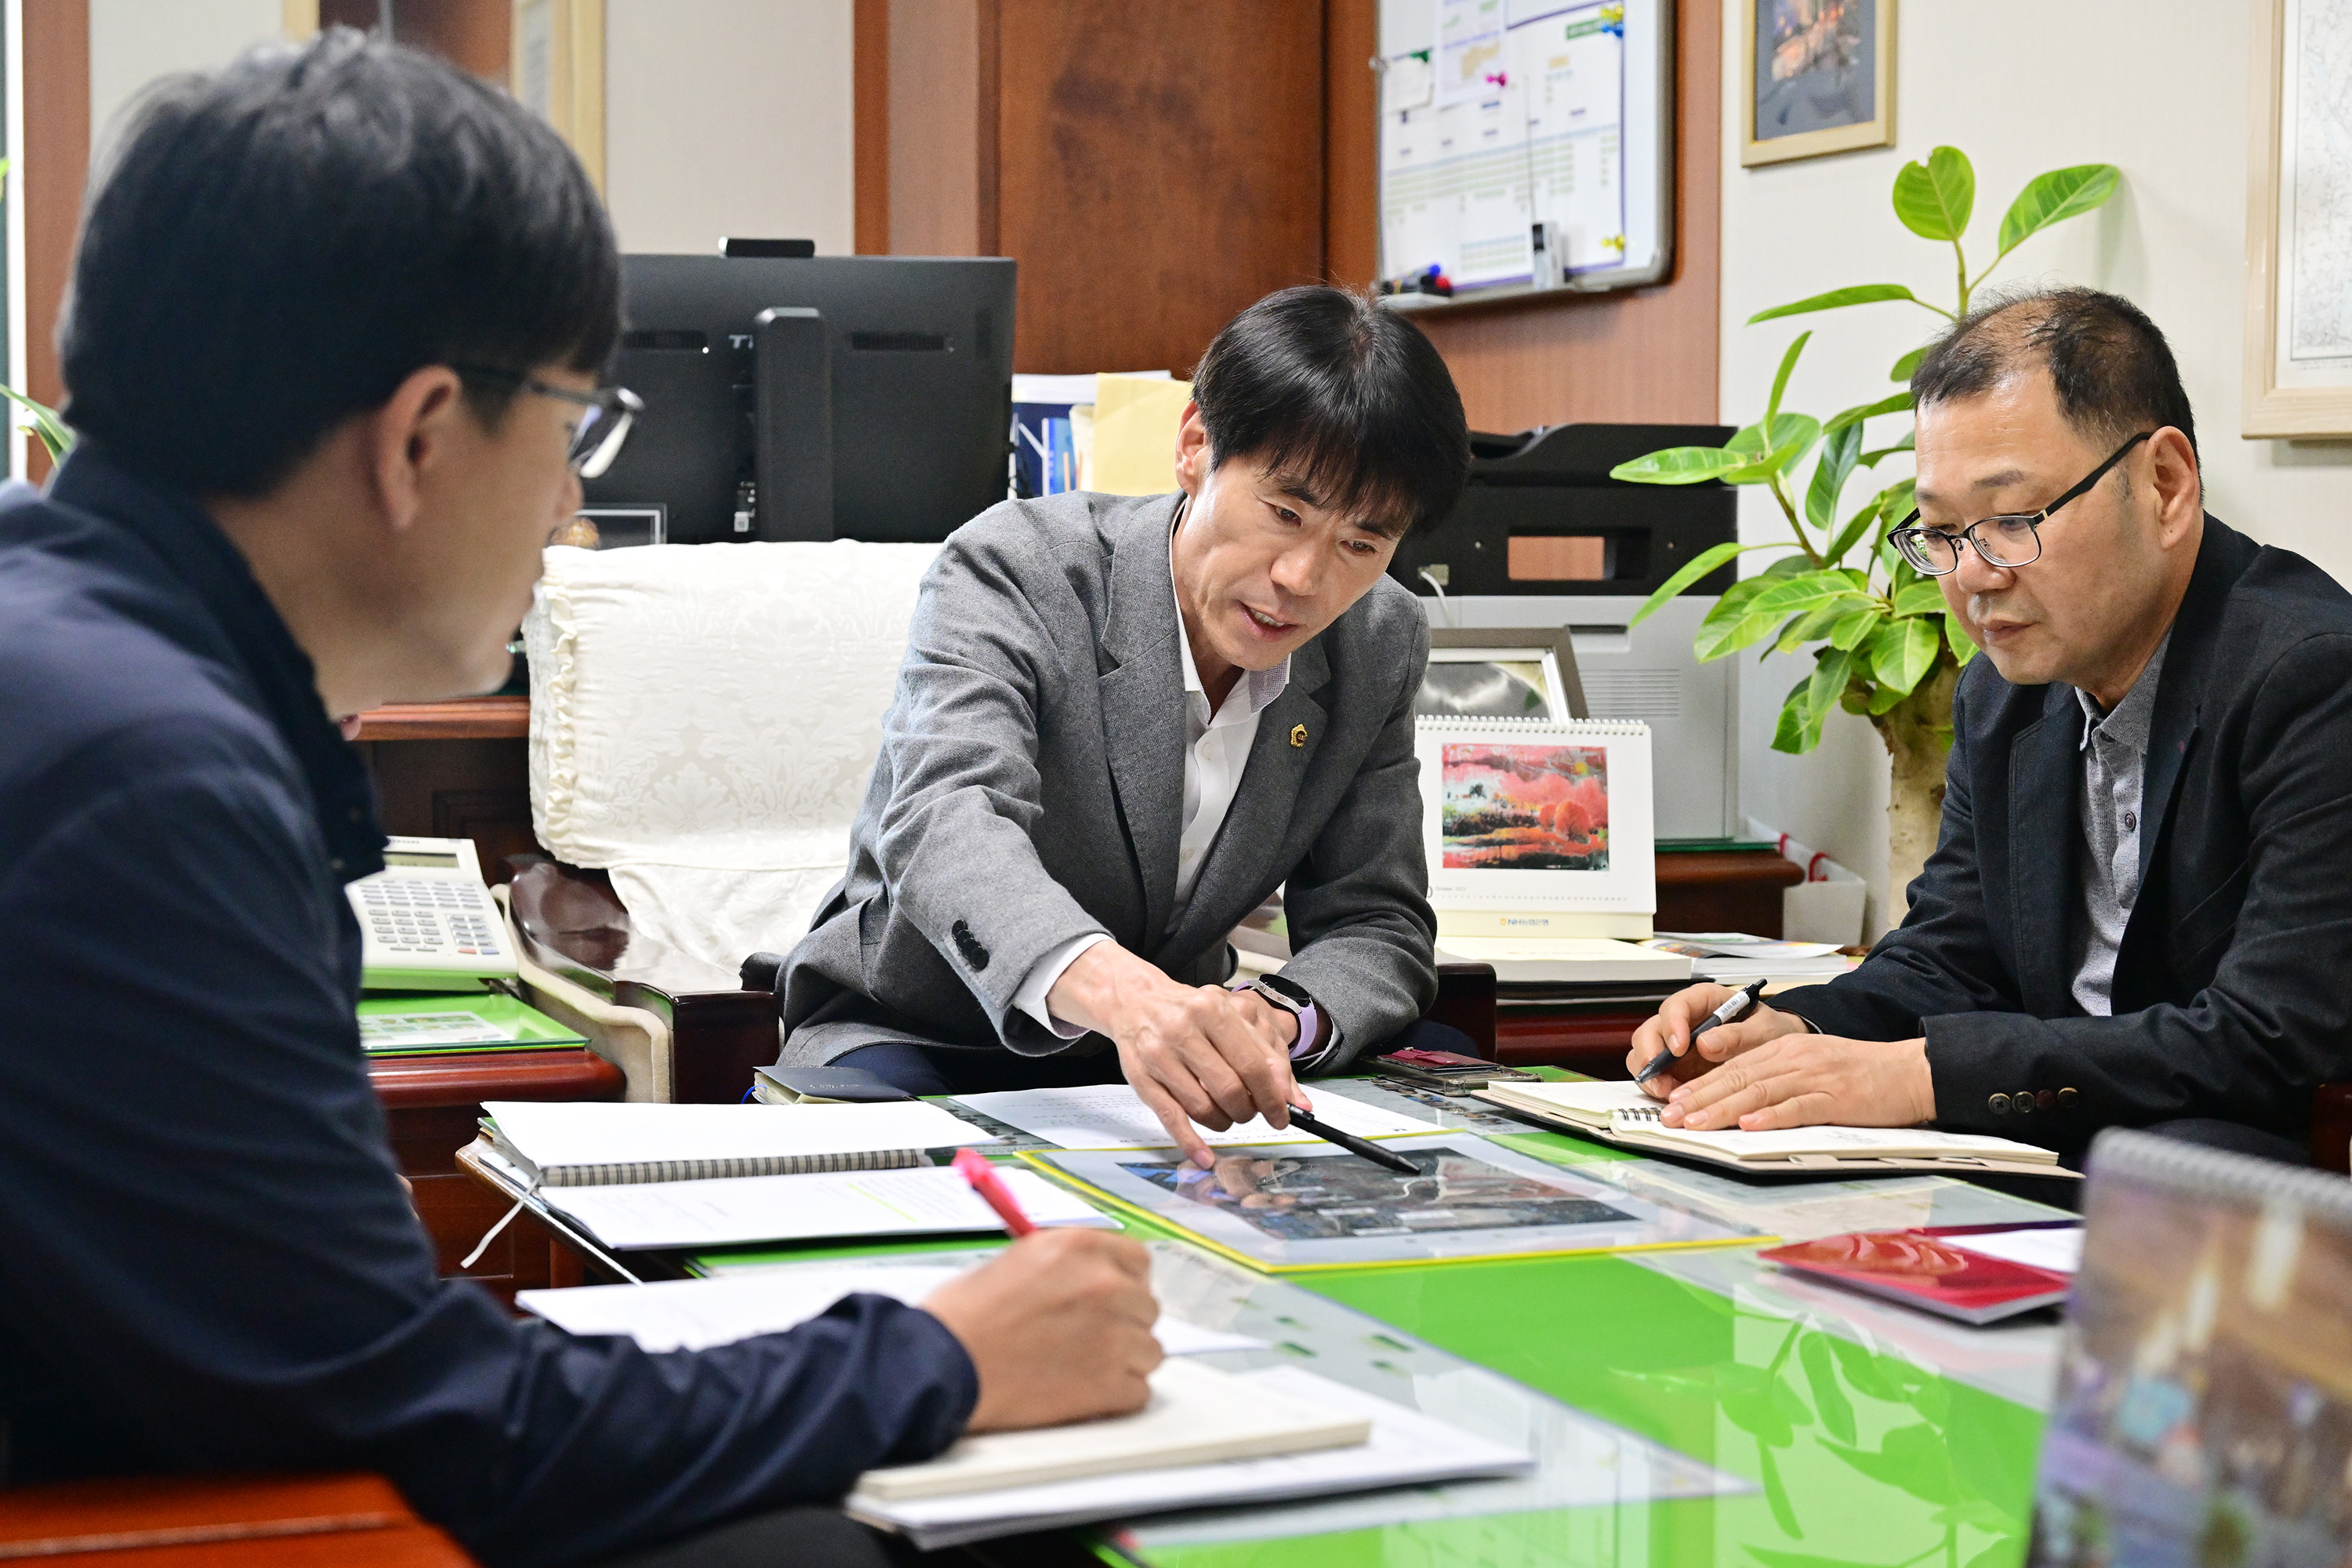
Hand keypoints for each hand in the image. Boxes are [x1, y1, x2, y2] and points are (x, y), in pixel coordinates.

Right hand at [921, 1229, 1162, 1431]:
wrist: (943, 1365)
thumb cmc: (964, 1316)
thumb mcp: (1017, 1261)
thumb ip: (1066, 1266)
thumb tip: (1090, 1278)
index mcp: (1080, 1248)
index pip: (1138, 1261)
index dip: (1125, 1282)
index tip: (1114, 1297)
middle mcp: (1105, 1286)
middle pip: (1147, 1307)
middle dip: (1125, 1323)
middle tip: (1091, 1338)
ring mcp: (1112, 1337)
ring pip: (1150, 1351)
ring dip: (1125, 1361)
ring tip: (1086, 1368)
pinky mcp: (1108, 1385)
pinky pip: (1139, 1392)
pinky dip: (1117, 1397)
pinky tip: (1086, 1393)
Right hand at [1048, 942, 1304, 1166]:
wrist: (1136, 1001)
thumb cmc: (1189, 1012)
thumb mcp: (1229, 1018)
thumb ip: (1265, 1054)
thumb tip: (1296, 1100)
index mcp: (1213, 1011)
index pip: (1253, 1065)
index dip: (1272, 1097)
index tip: (1282, 1115)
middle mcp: (1184, 1030)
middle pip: (1229, 1089)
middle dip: (1247, 1111)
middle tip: (1250, 1112)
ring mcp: (1159, 1056)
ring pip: (1202, 1107)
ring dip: (1223, 1122)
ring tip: (1226, 1116)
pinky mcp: (1141, 1079)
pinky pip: (1171, 1118)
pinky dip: (1191, 1143)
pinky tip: (1205, 1157)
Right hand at [1627, 984, 1806, 1098]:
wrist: (1778, 1054)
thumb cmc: (1770, 1033)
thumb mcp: (1763, 1030)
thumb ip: (1738, 1035)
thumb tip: (1705, 1043)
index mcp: (1704, 1001)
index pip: (1677, 1005)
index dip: (1672, 1024)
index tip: (1680, 1046)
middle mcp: (1683, 1021)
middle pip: (1651, 1030)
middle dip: (1650, 1053)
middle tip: (1661, 1073)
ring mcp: (1675, 1045)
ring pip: (1644, 1052)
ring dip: (1649, 1073)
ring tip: (1666, 1091)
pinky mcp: (1674, 1067)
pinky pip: (1653, 1074)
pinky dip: (1656, 1086)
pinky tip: (1672, 1097)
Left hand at [1661, 1032, 1934, 1130]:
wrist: (1908, 1071)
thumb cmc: (1860, 1072)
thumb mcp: (1811, 1065)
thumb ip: (1777, 1077)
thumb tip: (1740, 1102)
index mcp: (1785, 1049)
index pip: (1733, 1067)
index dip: (1701, 1085)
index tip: (1675, 1101)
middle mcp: (1794, 1059)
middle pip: (1738, 1078)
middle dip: (1700, 1099)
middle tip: (1671, 1117)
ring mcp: (1814, 1077)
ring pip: (1759, 1092)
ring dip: (1723, 1109)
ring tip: (1696, 1123)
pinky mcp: (1835, 1098)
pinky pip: (1798, 1107)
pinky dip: (1772, 1117)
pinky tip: (1750, 1125)